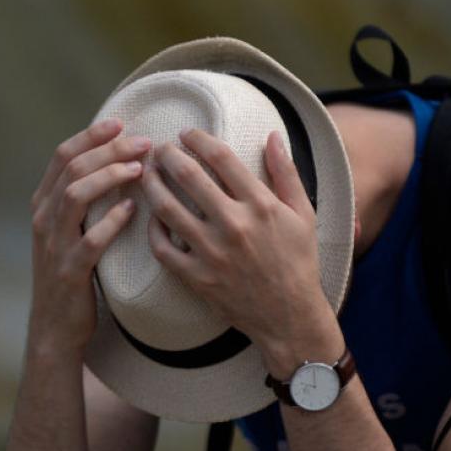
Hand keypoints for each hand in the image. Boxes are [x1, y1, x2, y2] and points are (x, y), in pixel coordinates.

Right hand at [27, 119, 151, 355]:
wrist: (55, 326)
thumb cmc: (73, 275)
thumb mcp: (71, 231)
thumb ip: (85, 200)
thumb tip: (117, 163)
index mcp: (44, 204)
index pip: (63, 155)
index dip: (92, 135)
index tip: (122, 122)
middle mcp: (44, 219)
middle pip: (72, 168)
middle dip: (108, 149)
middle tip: (143, 142)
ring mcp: (53, 245)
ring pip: (75, 196)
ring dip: (109, 177)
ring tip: (141, 169)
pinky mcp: (69, 272)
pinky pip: (89, 241)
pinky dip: (111, 222)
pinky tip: (132, 210)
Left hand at [143, 130, 342, 376]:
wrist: (289, 316)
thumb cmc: (299, 263)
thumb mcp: (303, 215)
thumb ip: (286, 174)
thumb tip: (271, 136)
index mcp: (261, 205)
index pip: (221, 158)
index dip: (198, 139)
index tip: (186, 134)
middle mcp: (234, 225)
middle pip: (189, 176)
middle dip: (168, 155)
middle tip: (159, 149)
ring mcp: (212, 252)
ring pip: (167, 208)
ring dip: (152, 185)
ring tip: (147, 175)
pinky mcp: (197, 277)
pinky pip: (163, 248)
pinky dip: (152, 230)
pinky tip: (152, 218)